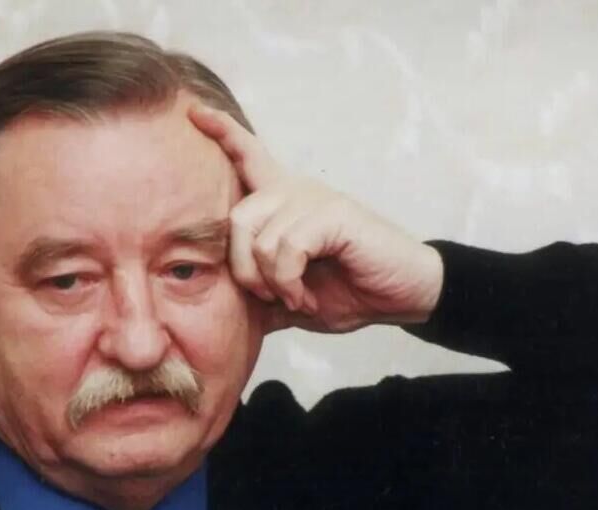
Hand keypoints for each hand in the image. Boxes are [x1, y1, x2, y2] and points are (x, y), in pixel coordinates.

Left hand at [188, 104, 443, 333]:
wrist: (403, 296)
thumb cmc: (352, 291)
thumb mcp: (293, 299)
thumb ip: (260, 296)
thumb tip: (220, 308)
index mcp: (284, 203)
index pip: (248, 156)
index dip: (222, 133)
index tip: (194, 113)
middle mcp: (296, 192)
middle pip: (235, 217)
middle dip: (242, 269)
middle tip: (269, 298)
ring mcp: (315, 199)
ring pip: (259, 237)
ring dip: (271, 282)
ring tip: (295, 300)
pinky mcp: (333, 213)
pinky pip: (287, 247)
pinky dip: (288, 282)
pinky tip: (304, 297)